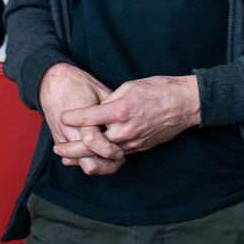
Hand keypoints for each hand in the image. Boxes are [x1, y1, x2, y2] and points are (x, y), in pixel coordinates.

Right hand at [40, 63, 124, 174]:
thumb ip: (113, 108)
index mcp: (82, 116)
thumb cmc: (79, 83)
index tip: (122, 149)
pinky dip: (88, 161)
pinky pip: (75, 161)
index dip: (111, 149)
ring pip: (84, 165)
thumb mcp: (100, 91)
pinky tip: (101, 157)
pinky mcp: (60, 141)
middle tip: (121, 157)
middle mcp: (71, 130)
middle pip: (89, 160)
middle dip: (108, 163)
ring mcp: (64, 138)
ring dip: (100, 166)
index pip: (94, 140)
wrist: (53, 83)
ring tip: (113, 159)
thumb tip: (129, 121)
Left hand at [60, 74, 199, 157]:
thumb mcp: (130, 86)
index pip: (89, 118)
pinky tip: (92, 156)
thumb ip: (110, 100)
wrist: (185, 104)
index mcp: (121, 110)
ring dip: (84, 155)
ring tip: (68, 157)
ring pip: (103, 154)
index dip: (72, 117)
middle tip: (57, 148)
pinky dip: (102, 155)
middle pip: (91, 144)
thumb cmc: (159, 89)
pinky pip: (117, 154)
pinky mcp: (140, 148)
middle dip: (71, 148)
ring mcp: (133, 142)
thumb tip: (97, 110)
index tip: (62, 116)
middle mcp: (125, 130)